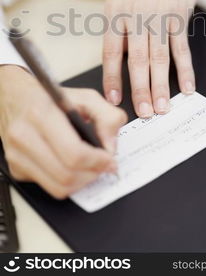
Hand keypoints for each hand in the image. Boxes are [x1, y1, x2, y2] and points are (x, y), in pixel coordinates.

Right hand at [0, 65, 126, 198]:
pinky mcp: (16, 169)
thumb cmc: (50, 97)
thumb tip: (111, 145)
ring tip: (91, 168)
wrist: (16, 97)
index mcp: (41, 114)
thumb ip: (107, 115)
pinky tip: (73, 166)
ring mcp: (17, 155)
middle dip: (92, 174)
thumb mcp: (86, 96)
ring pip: (57, 187)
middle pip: (66, 175)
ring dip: (82, 182)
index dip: (98, 161)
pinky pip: (48, 187)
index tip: (109, 159)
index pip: (74, 153)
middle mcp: (24, 136)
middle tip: (104, 166)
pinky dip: (67, 181)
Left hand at [103, 0, 205, 117]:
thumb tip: (120, 64)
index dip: (113, 79)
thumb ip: (118, 28)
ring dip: (162, 86)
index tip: (114, 100)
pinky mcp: (179, 16)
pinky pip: (182, 48)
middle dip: (141, 90)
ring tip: (163, 107)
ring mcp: (160, 15)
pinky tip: (187, 87)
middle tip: (145, 113)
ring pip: (160, 58)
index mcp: (115, 12)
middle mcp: (136, 14)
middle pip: (138, 60)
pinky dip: (185, 70)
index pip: (111, 52)